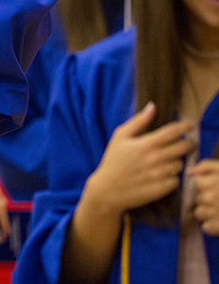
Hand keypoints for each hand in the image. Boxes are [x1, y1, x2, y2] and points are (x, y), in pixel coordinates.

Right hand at [84, 102, 193, 217]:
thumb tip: (152, 106)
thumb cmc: (113, 161)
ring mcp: (159, 175)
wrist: (107, 190)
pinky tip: (160, 175)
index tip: (189, 126)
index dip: (184, 127)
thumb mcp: (120, 137)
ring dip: (175, 161)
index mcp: (145, 144)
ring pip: (180, 164)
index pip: (172, 132)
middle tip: (184, 144)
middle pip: (183, 147)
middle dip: (187, 144)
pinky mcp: (162, 189)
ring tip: (164, 161)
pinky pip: (176, 179)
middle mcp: (154, 159)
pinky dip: (171, 176)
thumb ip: (138, 121)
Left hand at [188, 159, 218, 234]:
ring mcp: (213, 214)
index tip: (217, 187)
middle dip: (207, 198)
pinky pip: (206, 227)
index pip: (196, 184)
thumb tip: (189, 172)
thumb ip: (206, 167)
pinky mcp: (218, 228)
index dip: (206, 185)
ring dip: (208, 212)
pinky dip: (213, 225)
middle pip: (197, 199)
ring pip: (199, 213)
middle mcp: (209, 198)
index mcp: (210, 183)